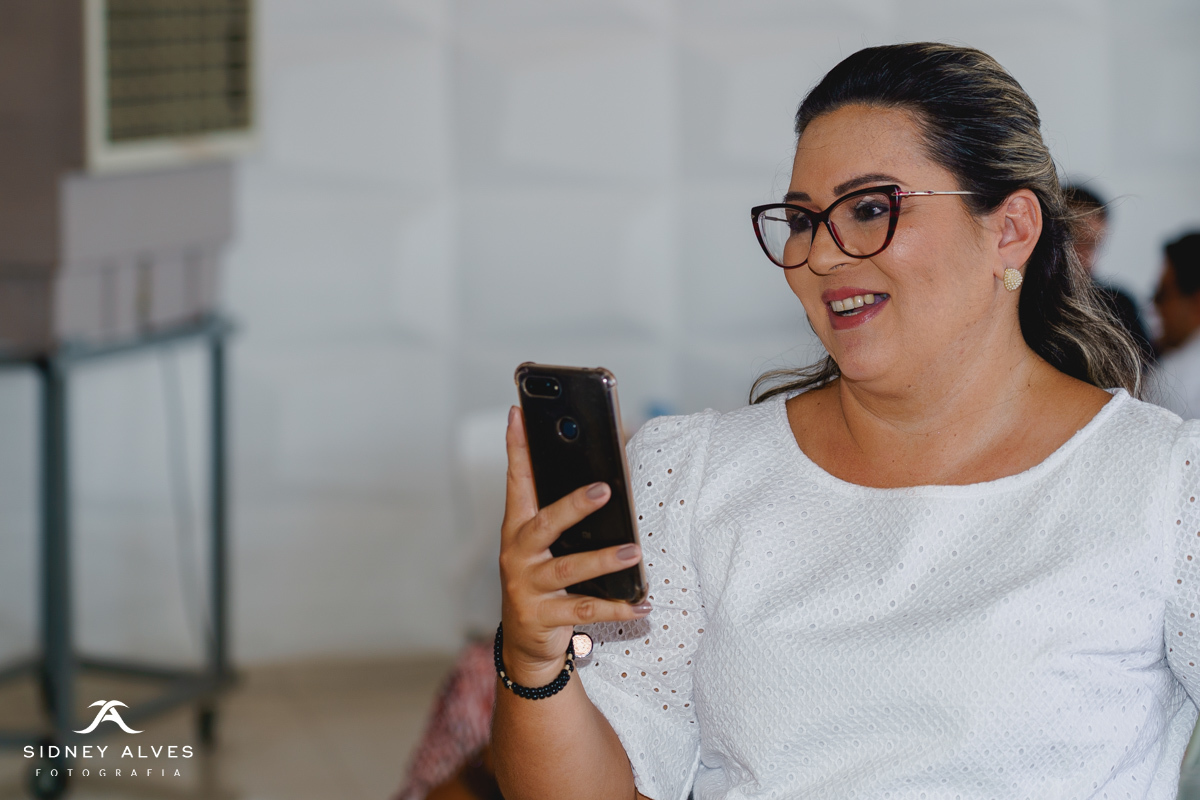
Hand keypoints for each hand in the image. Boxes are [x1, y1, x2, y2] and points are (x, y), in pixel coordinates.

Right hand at [499, 406, 651, 684]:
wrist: (524, 642)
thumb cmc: (541, 579)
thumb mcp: (544, 545)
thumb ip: (561, 514)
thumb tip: (604, 481)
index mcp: (517, 528)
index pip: (516, 482)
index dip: (517, 448)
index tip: (519, 415)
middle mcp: (518, 554)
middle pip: (544, 525)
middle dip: (573, 507)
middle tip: (604, 491)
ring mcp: (528, 587)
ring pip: (570, 570)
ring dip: (604, 560)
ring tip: (635, 552)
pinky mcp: (543, 617)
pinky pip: (586, 611)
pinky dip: (617, 607)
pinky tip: (642, 603)